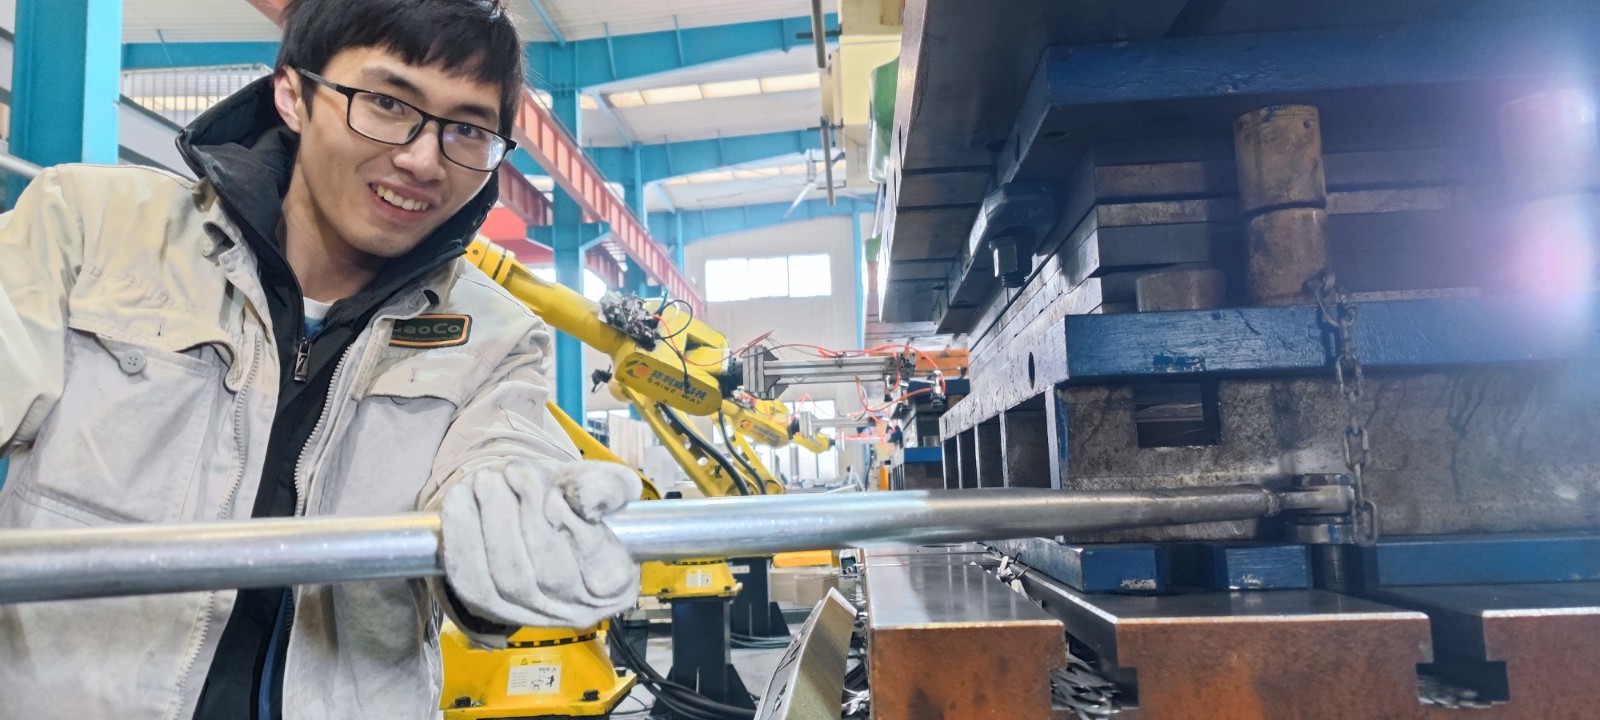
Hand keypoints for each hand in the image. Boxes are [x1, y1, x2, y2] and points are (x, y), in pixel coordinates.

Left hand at [440, 459, 641, 629]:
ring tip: (488, 480)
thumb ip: (607, 487)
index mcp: (616, 581)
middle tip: (512, 471)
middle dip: (527, 515)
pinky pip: (471, 583)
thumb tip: (586, 501)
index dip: (570, 522)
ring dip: (494, 522)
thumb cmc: (571, 499)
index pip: (594, 556)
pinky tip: (459, 501)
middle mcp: (578, 610)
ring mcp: (533, 616)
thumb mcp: (602, 484)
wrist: (529, 514)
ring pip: (510, 578)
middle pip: (550, 572)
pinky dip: (461, 539)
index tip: (551, 487)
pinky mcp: (490, 610)